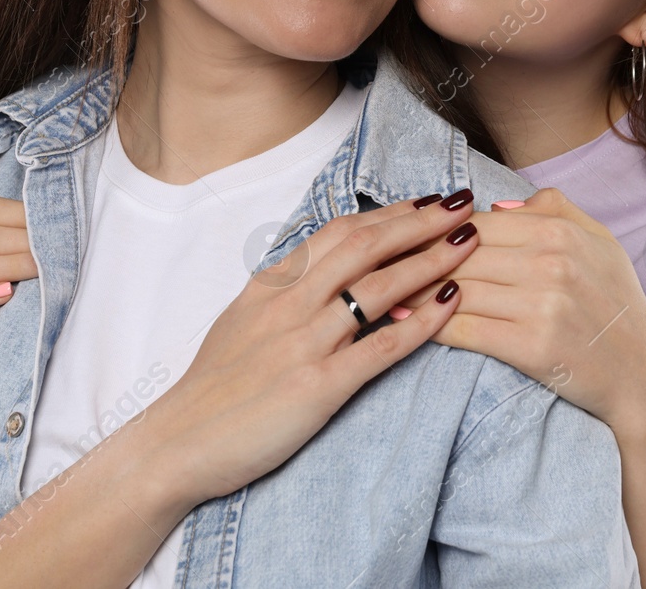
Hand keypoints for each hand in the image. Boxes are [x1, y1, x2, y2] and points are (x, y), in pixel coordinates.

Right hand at [136, 190, 482, 510]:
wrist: (177, 444)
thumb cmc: (213, 388)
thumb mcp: (242, 320)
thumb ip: (283, 291)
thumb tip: (324, 267)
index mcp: (271, 284)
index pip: (339, 232)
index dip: (388, 212)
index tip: (425, 201)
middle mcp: (288, 303)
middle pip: (366, 245)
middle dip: (421, 221)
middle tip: (461, 203)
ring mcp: (303, 342)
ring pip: (379, 286)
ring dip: (431, 260)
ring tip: (469, 243)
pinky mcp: (317, 387)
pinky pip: (380, 347)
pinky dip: (421, 323)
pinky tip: (452, 306)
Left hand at [387, 187, 645, 434]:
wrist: (642, 377)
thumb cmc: (617, 306)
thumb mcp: (600, 241)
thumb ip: (552, 208)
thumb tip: (493, 206)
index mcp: (560, 232)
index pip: (478, 222)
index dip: (433, 228)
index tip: (398, 233)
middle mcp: (551, 263)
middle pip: (462, 253)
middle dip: (412, 256)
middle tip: (368, 258)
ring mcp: (542, 305)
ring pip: (457, 288)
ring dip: (411, 289)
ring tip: (372, 288)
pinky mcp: (531, 346)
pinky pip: (465, 328)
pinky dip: (427, 323)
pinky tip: (400, 320)